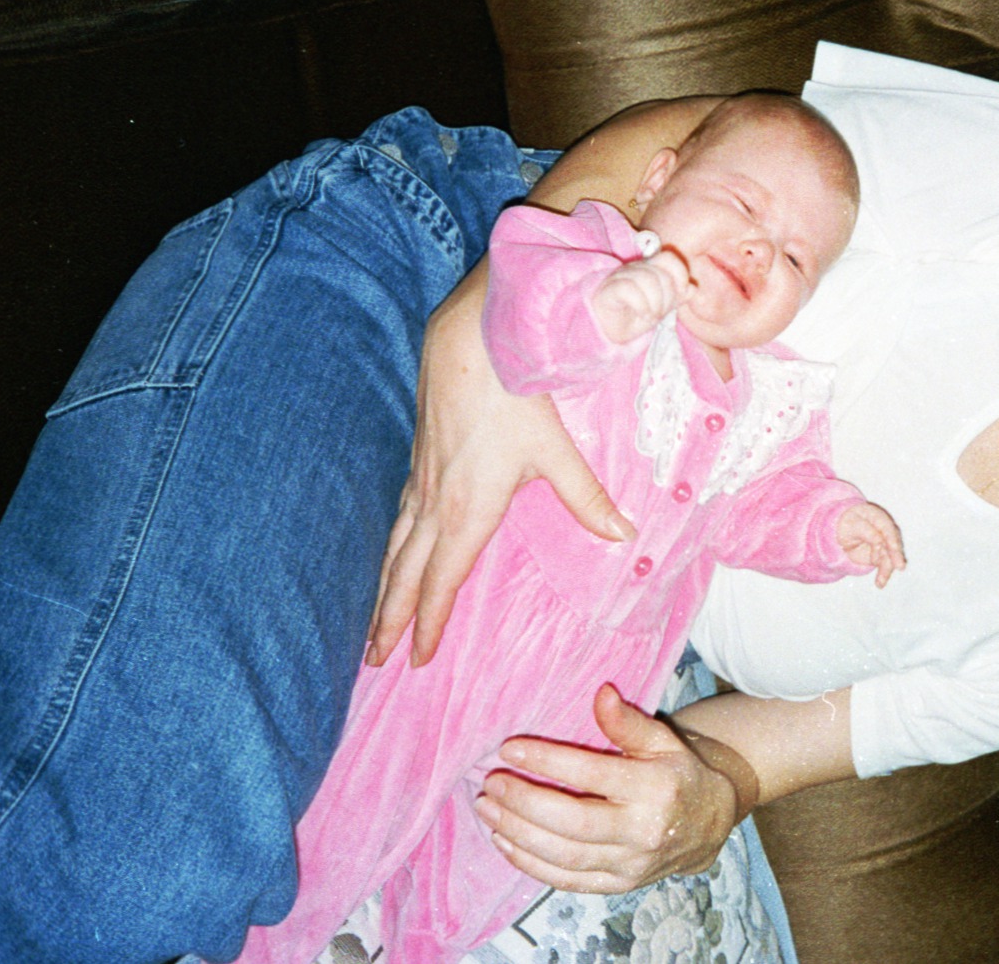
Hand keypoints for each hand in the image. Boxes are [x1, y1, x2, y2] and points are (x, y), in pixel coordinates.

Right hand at [368, 267, 635, 667]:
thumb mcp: (557, 450)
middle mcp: (434, 503)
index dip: (430, 623)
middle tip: (374, 658)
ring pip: (394, 546)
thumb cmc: (515, 395)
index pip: (442, 582)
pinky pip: (398, 515)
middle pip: (405, 573)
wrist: (471, 338)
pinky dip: (391, 544)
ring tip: (374, 620)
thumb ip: (587, 498)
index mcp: (465, 511)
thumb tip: (624, 535)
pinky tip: (395, 547)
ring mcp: (421, 479)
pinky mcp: (419, 456)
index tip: (417, 659)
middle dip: (389, 619)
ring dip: (383, 587)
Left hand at [474, 685, 756, 892]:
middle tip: (492, 783)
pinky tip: (505, 840)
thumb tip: (601, 692)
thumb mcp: (661, 740)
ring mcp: (630, 865)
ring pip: (564, 856)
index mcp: (655, 788)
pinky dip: (529, 864)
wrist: (707, 824)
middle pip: (573, 823)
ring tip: (488, 808)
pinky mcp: (618, 886)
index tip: (510, 748)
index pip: (592, 774)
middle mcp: (643, 831)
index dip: (548, 761)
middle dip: (525, 803)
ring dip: (518, 834)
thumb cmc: (677, 774)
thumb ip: (628, 722)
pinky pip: (566, 880)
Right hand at [590, 245, 692, 343]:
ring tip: (650, 316)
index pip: (668, 258)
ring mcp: (620, 277)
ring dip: (655, 304)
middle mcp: (635, 269)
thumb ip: (678, 296)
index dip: (680, 273)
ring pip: (647, 279)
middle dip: (667, 298)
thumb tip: (692, 288)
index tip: (681, 293)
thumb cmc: (634, 318)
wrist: (608, 334)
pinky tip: (642, 315)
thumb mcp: (662, 308)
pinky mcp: (608, 290)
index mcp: (649, 269)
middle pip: (661, 273)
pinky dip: (642, 306)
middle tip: (659, 313)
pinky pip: (630, 289)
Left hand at [836, 502, 905, 586]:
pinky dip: (883, 574)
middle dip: (895, 555)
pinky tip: (880, 583)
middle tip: (899, 566)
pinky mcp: (882, 554)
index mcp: (877, 517)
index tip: (894, 548)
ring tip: (880, 582)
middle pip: (893, 542)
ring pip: (890, 556)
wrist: (841, 532)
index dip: (891, 538)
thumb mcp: (851, 525)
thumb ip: (866, 531)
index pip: (887, 527)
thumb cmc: (847, 524)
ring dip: (887, 569)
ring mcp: (884, 542)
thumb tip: (879, 540)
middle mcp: (884, 530)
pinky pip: (885, 564)